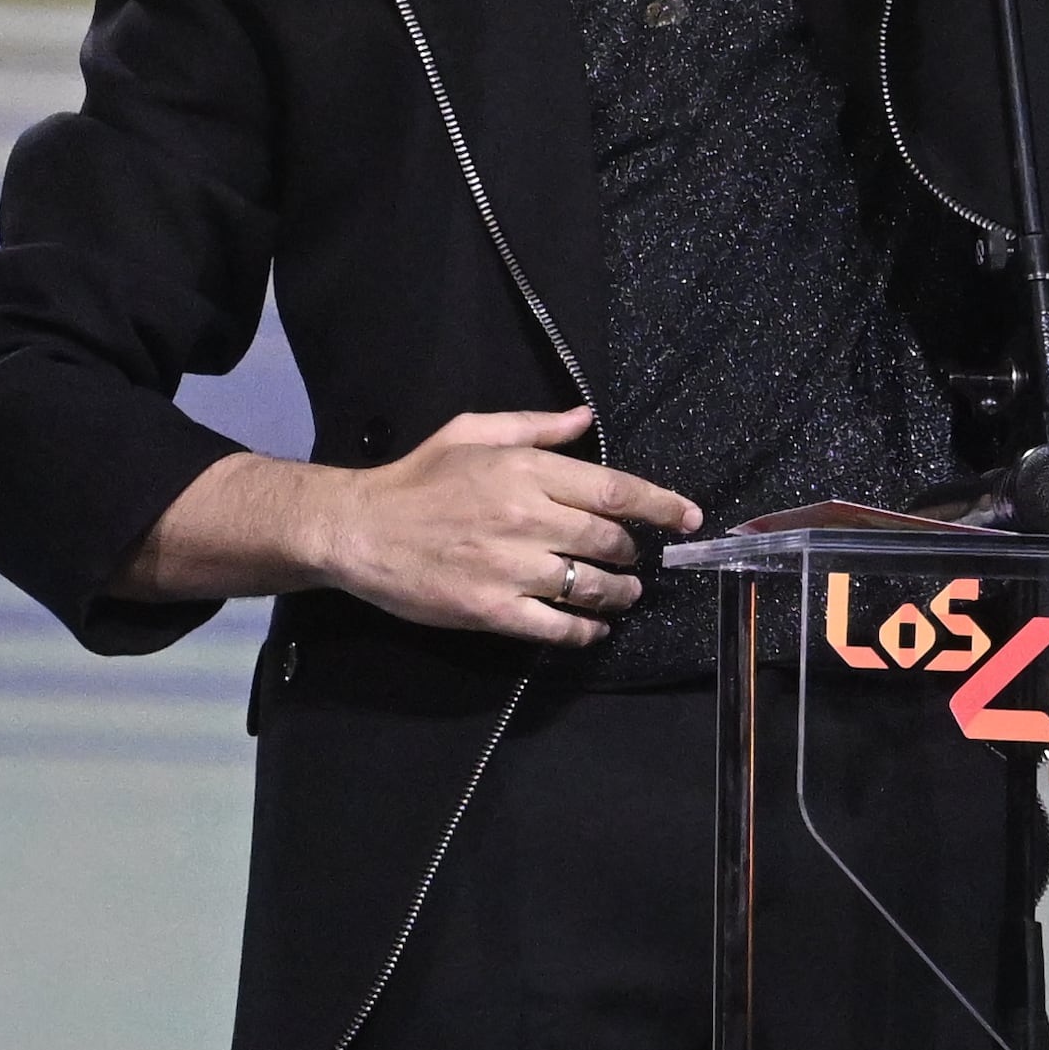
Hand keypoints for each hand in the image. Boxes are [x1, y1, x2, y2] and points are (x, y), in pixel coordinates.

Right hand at [292, 407, 701, 648]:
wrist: (359, 529)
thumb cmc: (417, 477)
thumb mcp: (474, 432)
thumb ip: (536, 428)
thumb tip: (585, 419)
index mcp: (525, 471)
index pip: (612, 489)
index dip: (659, 504)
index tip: (689, 517)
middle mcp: (526, 518)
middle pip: (608, 540)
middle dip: (633, 552)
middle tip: (637, 559)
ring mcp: (510, 567)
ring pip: (589, 585)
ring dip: (618, 592)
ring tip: (625, 594)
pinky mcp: (491, 609)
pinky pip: (555, 626)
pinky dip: (584, 630)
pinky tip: (594, 629)